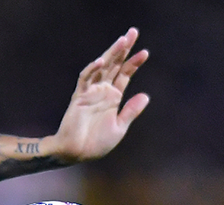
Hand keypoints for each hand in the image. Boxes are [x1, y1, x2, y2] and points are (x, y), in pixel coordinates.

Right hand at [45, 28, 149, 164]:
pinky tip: (102, 61)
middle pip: (114, 64)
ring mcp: (90, 91)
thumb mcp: (119, 127)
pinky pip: (85, 79)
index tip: (145, 52)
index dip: (134, 63)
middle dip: (123, 49)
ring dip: (111, 53)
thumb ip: (131, 111)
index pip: (125, 74)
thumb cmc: (97, 143)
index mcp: (113, 97)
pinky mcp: (79, 96)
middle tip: (133, 31)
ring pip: (102, 67)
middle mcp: (102, 90)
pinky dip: (93, 69)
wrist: (77, 153)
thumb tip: (146, 95)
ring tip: (122, 40)